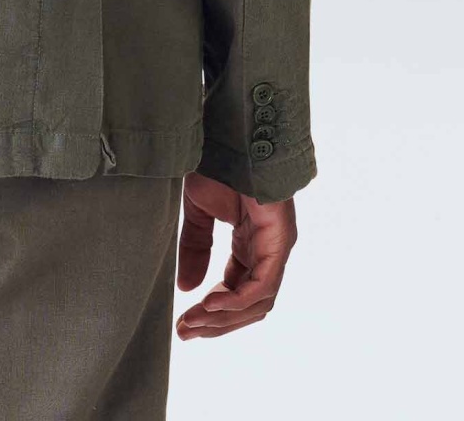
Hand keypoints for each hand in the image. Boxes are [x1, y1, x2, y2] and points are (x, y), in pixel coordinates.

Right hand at [175, 171, 296, 339]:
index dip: (211, 312)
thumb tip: (186, 288)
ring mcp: (276, 246)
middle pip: (247, 304)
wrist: (231, 133)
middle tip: (185, 331)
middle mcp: (266, 250)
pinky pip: (263, 284)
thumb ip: (195, 248)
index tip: (183, 324)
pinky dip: (237, 300)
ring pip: (257, 301)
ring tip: (194, 321)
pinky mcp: (280, 240)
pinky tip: (211, 303)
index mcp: (249, 244)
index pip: (236, 292)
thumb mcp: (199, 212)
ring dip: (224, 317)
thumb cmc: (218, 163)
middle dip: (215, 323)